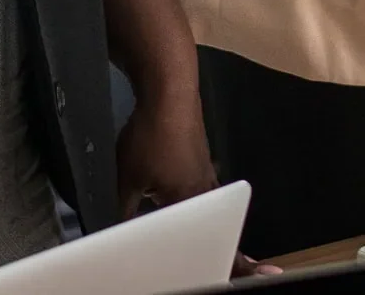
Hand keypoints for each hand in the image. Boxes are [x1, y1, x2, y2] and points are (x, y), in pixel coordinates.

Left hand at [116, 91, 281, 276]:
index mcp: (190, 200)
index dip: (231, 260)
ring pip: (214, 206)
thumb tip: (114, 234)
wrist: (169, 91)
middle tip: (242, 262)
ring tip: (218, 237)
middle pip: (220, 225)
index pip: (211, 240)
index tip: (250, 272)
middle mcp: (204, 187)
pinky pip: (207, 188)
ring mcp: (205, 169)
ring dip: (216, 222)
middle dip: (227, 244)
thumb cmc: (152, 135)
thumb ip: (124, 212)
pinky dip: (207, 202)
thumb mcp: (128, 179)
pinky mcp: (199, 155)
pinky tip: (195, 199)